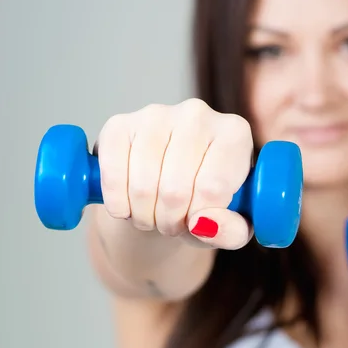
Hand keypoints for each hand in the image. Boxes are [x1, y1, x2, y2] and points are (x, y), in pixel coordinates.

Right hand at [94, 98, 253, 248]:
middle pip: (175, 190)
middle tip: (173, 225)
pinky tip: (128, 207)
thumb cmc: (208, 203)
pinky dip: (118, 203)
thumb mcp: (233, 225)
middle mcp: (198, 114)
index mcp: (234, 133)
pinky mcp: (119, 124)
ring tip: (155, 217)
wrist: (170, 186)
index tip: (198, 223)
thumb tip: (204, 225)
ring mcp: (157, 115)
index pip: (212, 189)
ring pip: (143, 186)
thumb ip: (231, 232)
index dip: (200, 220)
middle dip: (171, 222)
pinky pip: (112, 175)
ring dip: (145, 217)